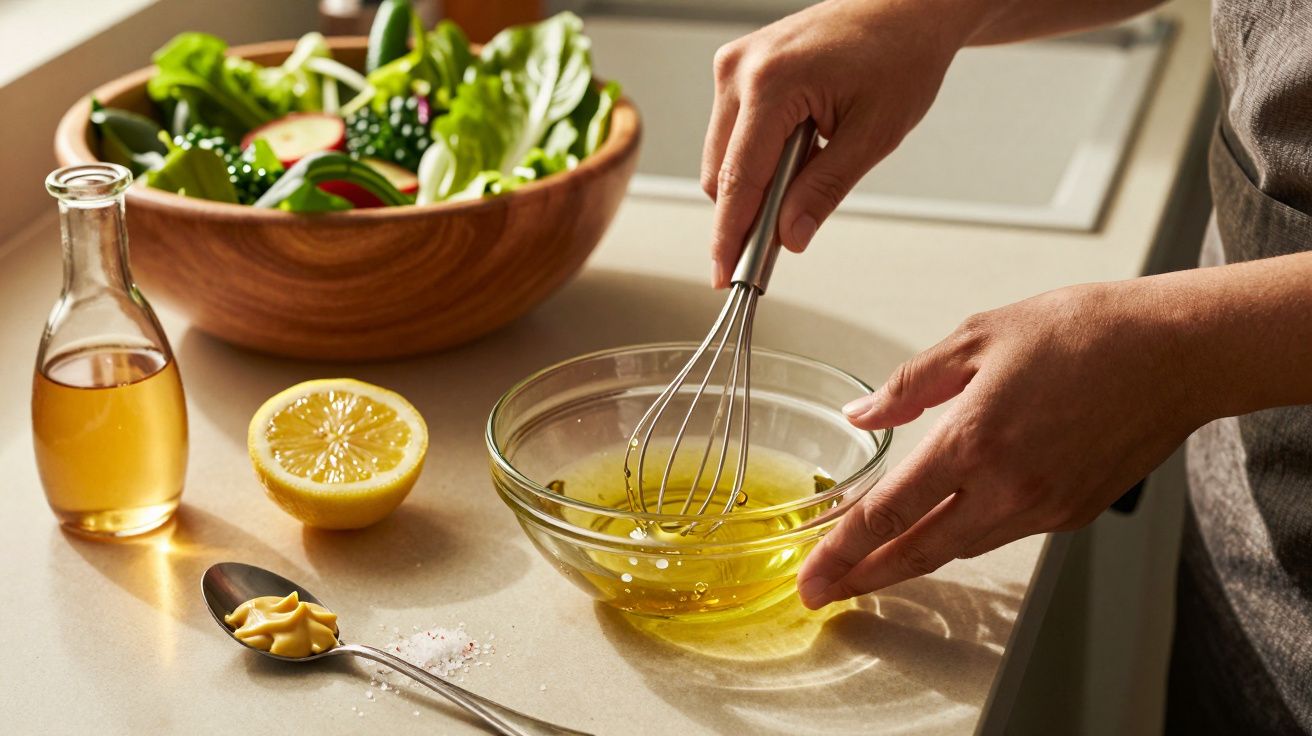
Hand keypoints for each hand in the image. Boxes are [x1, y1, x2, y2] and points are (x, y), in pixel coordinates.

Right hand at [702, 0, 972, 286]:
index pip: (736, 179)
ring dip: (757, 180)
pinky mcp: (737, 69)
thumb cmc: (899, 56)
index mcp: (771, 83)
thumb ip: (824, 190)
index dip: (730, 236)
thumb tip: (788, 237)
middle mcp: (740, 70)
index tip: (724, 275)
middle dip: (748, 211)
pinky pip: (732, 133)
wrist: (906, 8)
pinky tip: (801, 143)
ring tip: (815, 159)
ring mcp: (733, 66)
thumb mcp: (873, 135)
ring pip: (722, 157)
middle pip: (719, 174)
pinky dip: (759, 156)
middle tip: (788, 231)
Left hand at [796, 280, 1211, 608]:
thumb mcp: (977, 337)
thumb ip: (911, 384)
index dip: (842, 550)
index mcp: (973, 439)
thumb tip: (863, 414)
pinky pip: (1002, 533)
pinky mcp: (1072, 513)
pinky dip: (964, 536)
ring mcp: (1043, 506)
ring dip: (912, 561)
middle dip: (864, 578)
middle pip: (918, 551)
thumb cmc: (1085, 332)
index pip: (889, 512)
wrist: (1175, 352)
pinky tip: (943, 528)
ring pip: (960, 548)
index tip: (813, 574)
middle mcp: (1007, 485)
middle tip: (825, 594)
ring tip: (872, 566)